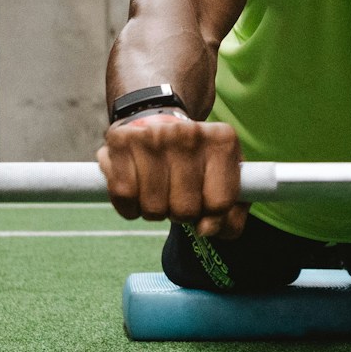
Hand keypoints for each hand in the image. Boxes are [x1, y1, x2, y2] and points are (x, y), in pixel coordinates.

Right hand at [97, 113, 246, 238]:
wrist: (157, 121)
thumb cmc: (193, 160)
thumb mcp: (224, 179)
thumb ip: (229, 215)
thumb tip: (207, 229)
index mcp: (222, 141)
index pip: (219, 204)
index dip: (211, 218)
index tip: (204, 208)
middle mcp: (189, 133)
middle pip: (185, 210)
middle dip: (180, 213)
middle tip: (177, 196)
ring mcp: (153, 134)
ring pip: (153, 208)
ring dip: (154, 211)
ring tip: (157, 191)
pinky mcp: (121, 140)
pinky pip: (124, 195)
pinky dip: (129, 206)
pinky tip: (137, 192)